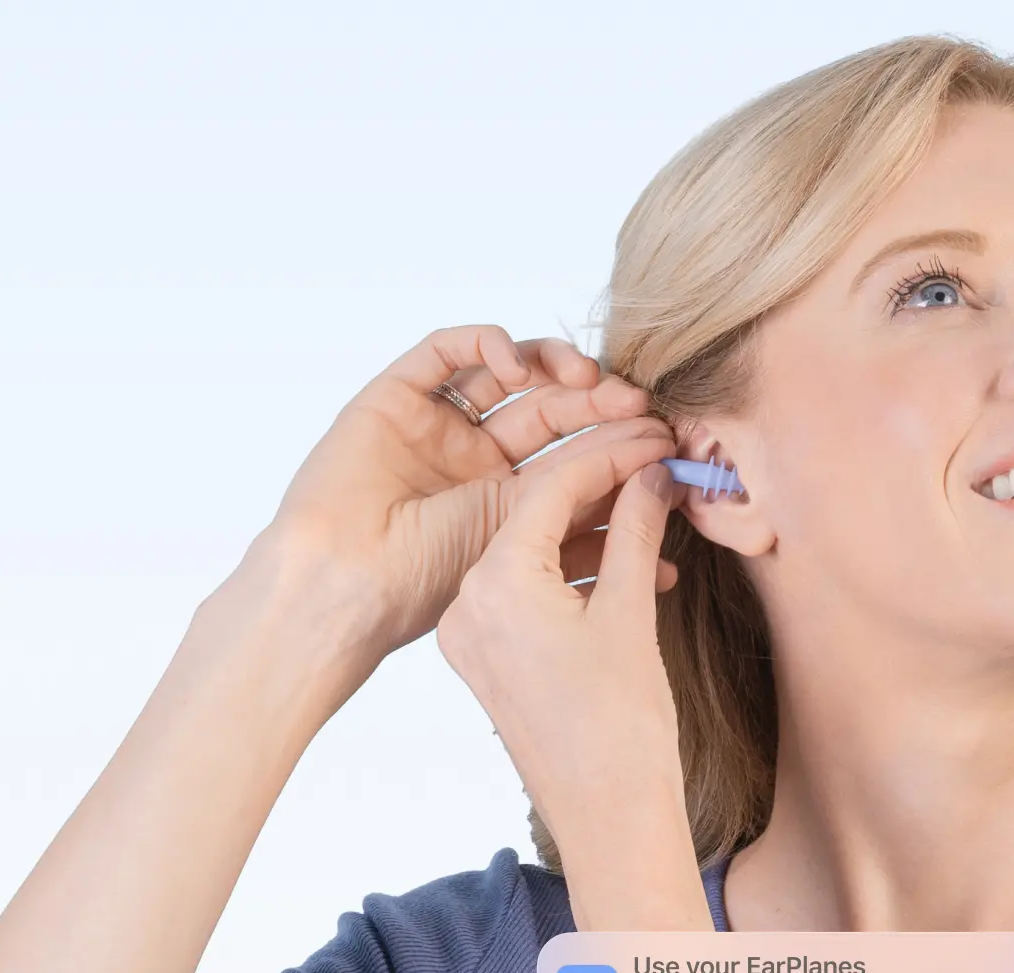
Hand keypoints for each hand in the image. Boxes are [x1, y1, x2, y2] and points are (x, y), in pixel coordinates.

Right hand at [253, 323, 678, 665]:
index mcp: (507, 501)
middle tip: (640, 404)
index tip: (664, 443)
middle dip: (599, 403)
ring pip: (508, 374)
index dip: (620, 442)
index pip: (575, 455)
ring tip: (590, 379)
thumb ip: (589, 524)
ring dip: (555, 366)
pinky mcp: (395, 395)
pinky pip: (447, 350)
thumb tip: (665, 519)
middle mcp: (475, 459)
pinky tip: (521, 367)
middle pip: (550, 411)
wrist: (347, 588)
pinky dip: (489, 344)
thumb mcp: (530, 551)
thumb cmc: (428, 588)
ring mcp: (436, 425)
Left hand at [434, 423, 690, 842]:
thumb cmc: (622, 730)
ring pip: (535, 554)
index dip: (611, 453)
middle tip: (656, 461)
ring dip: (593, 529)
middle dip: (601, 485)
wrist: (608, 821)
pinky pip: (531, 593)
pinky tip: (630, 560)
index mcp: (494, 583)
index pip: (551, 487)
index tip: (657, 436)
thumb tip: (651, 475)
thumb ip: (636, 531)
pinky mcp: (489, 661)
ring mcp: (473, 636)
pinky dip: (577, 573)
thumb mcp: (632, 613)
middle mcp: (468, 605)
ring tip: (653, 507)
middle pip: (537, 515)